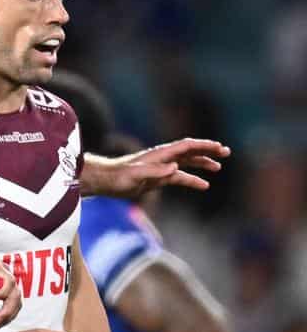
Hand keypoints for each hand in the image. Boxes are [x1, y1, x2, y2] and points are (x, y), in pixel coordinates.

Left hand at [0, 256, 20, 327]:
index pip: (9, 281)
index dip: (2, 293)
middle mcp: (4, 273)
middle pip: (16, 293)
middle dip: (9, 309)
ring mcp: (6, 281)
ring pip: (16, 300)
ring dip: (9, 314)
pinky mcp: (5, 289)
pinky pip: (12, 302)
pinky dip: (7, 313)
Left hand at [84, 138, 229, 198]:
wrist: (105, 182)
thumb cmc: (118, 177)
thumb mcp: (136, 175)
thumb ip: (156, 171)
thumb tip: (176, 168)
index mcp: (160, 154)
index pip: (186, 146)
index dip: (203, 146)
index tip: (219, 148)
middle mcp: (163, 158)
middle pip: (189, 151)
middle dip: (207, 150)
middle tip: (226, 152)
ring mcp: (161, 168)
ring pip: (187, 163)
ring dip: (202, 163)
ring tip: (218, 167)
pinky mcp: (158, 178)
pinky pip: (179, 177)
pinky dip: (192, 180)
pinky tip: (204, 185)